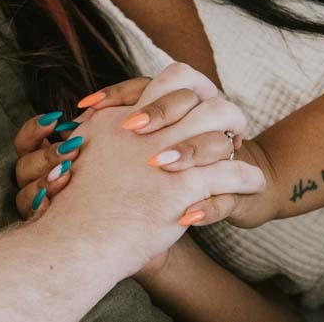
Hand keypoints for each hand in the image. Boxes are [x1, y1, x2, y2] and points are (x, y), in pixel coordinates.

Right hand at [12, 64, 264, 274]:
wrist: (72, 242)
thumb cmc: (71, 205)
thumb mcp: (78, 153)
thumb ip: (93, 130)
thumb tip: (97, 115)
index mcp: (119, 118)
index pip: (170, 80)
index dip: (190, 91)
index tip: (195, 109)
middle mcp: (141, 131)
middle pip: (200, 97)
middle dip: (221, 111)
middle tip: (231, 127)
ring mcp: (161, 158)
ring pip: (219, 130)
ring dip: (235, 141)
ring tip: (241, 151)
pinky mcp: (179, 189)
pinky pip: (230, 174)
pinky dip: (247, 178)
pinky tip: (252, 184)